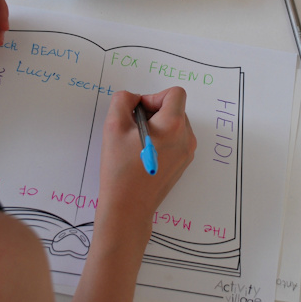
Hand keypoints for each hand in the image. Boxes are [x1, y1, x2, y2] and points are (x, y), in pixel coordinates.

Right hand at [98, 87, 196, 233]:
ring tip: (136, 143)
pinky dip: (161, 140)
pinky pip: (175, 140)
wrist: (128, 207)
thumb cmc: (120, 168)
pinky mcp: (182, 164)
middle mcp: (186, 138)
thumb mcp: (113, 126)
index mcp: (173, 125)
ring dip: (156, 126)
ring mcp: (187, 153)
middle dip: (153, 112)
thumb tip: (133, 98)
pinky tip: (143, 154)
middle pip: (174, 108)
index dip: (154, 96)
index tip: (139, 112)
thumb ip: (123, 101)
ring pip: (175, 124)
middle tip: (132, 129)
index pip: (175, 93)